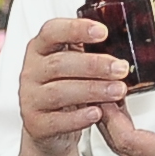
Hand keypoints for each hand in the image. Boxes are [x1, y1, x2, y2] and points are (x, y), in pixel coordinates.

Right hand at [18, 15, 133, 155]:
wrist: (46, 126)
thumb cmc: (64, 88)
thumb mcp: (73, 65)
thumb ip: (88, 52)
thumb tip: (124, 43)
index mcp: (40, 49)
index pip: (52, 31)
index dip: (76, 29)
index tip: (102, 32)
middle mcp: (31, 72)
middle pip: (59, 63)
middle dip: (94, 65)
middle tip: (120, 68)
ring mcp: (30, 98)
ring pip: (59, 92)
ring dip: (92, 90)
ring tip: (117, 91)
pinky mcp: (35, 124)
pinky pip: (57, 120)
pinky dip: (79, 117)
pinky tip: (97, 113)